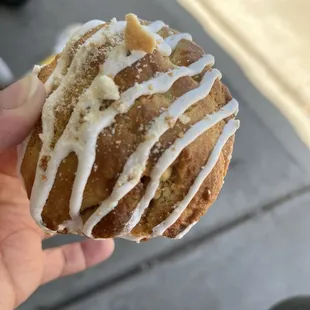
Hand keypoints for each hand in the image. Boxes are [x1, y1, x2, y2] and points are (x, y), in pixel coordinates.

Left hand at [0, 75, 113, 309]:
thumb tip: (35, 86)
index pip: (34, 128)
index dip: (61, 110)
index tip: (95, 96)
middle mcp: (13, 191)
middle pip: (59, 168)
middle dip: (88, 153)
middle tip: (124, 136)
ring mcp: (22, 228)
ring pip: (68, 210)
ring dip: (96, 201)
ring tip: (127, 184)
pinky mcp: (28, 265)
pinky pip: (62, 259)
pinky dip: (85, 253)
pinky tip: (109, 244)